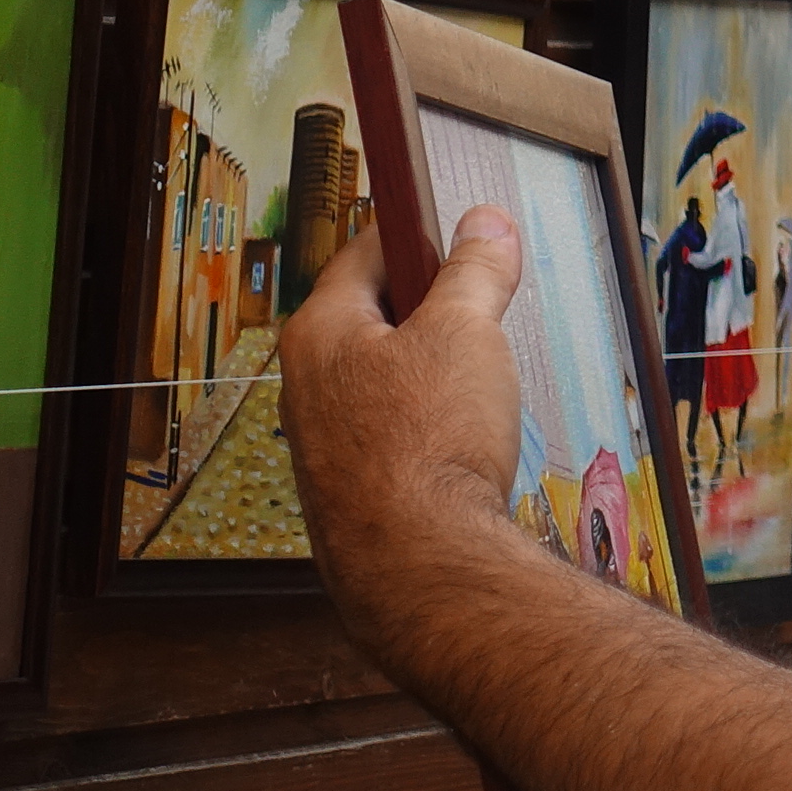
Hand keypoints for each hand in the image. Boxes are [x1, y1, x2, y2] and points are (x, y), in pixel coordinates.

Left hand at [278, 214, 527, 633]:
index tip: (453, 231)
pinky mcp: (351, 491)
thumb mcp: (467, 331)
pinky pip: (391, 435)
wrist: (421, 565)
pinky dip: (428, 426)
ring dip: (432, 373)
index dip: (415, 234)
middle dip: (431, 310)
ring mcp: (323, 444)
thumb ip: (475, 272)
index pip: (364, 252)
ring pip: (383, 381)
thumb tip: (484, 225)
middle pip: (373, 319)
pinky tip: (466, 442)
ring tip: (484, 382)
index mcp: (320, 331)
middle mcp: (307, 385)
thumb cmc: (430, 443)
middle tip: (484, 310)